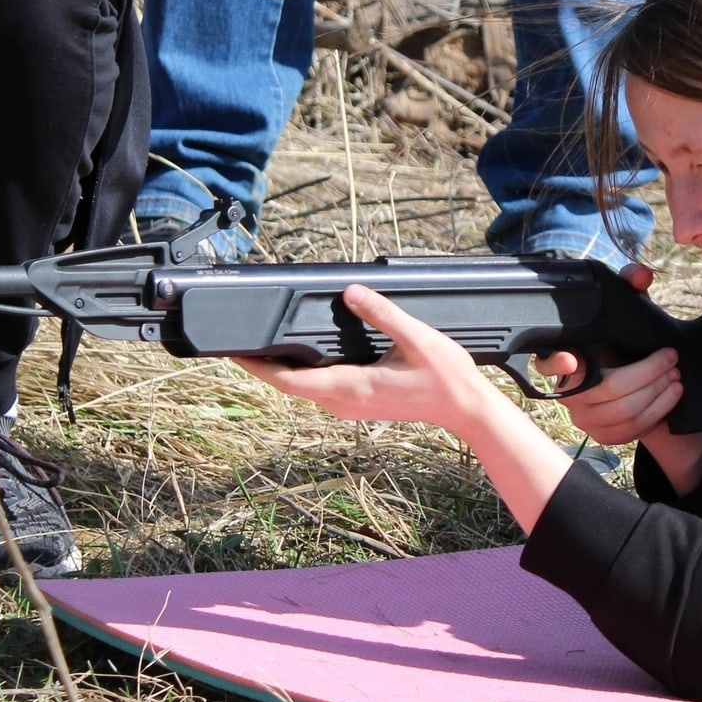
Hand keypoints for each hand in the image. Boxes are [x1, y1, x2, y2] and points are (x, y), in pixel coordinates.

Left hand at [238, 285, 504, 433]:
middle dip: (264, 364)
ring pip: (304, 387)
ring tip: (265, 344)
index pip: (290, 380)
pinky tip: (305, 354)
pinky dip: (305, 371)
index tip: (235, 352)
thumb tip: (351, 292)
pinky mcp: (358, 402)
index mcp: (352, 386)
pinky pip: (321, 387)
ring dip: (284, 368)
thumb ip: (382, 314)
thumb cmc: (446, 379)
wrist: (466, 409)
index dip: (258, 367)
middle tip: (241, 340)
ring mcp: (350, 405)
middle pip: (290, 384)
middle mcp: (345, 401)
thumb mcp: (416, 339)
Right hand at [536, 262, 701, 492]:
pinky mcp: (603, 434)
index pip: (546, 362)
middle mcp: (569, 391)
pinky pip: (629, 430)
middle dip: (645, 372)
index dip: (556, 362)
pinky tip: (671, 395)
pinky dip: (657, 411)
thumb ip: (631, 287)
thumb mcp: (630, 312)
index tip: (572, 358)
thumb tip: (640, 275)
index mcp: (566, 358)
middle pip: (604, 388)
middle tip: (670, 359)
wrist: (640, 383)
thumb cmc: (627, 342)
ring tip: (675, 375)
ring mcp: (584, 416)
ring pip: (622, 410)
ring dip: (656, 392)